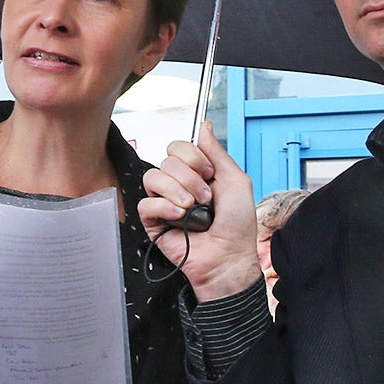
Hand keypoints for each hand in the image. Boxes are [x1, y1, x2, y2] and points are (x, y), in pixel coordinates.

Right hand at [136, 124, 260, 301]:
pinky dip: (165, 207)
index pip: (178, 147)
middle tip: (206, 197)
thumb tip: (204, 126)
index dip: (193, 157)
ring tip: (192, 208)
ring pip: (153, 177)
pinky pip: (146, 202)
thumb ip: (217, 152)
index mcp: (196, 173)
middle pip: (166, 161)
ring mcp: (164, 202)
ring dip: (177, 191)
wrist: (229, 257)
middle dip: (190, 178)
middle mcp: (178, 185)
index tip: (210, 174)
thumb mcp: (236, 180)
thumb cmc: (237, 225)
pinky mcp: (153, 221)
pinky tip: (180, 217)